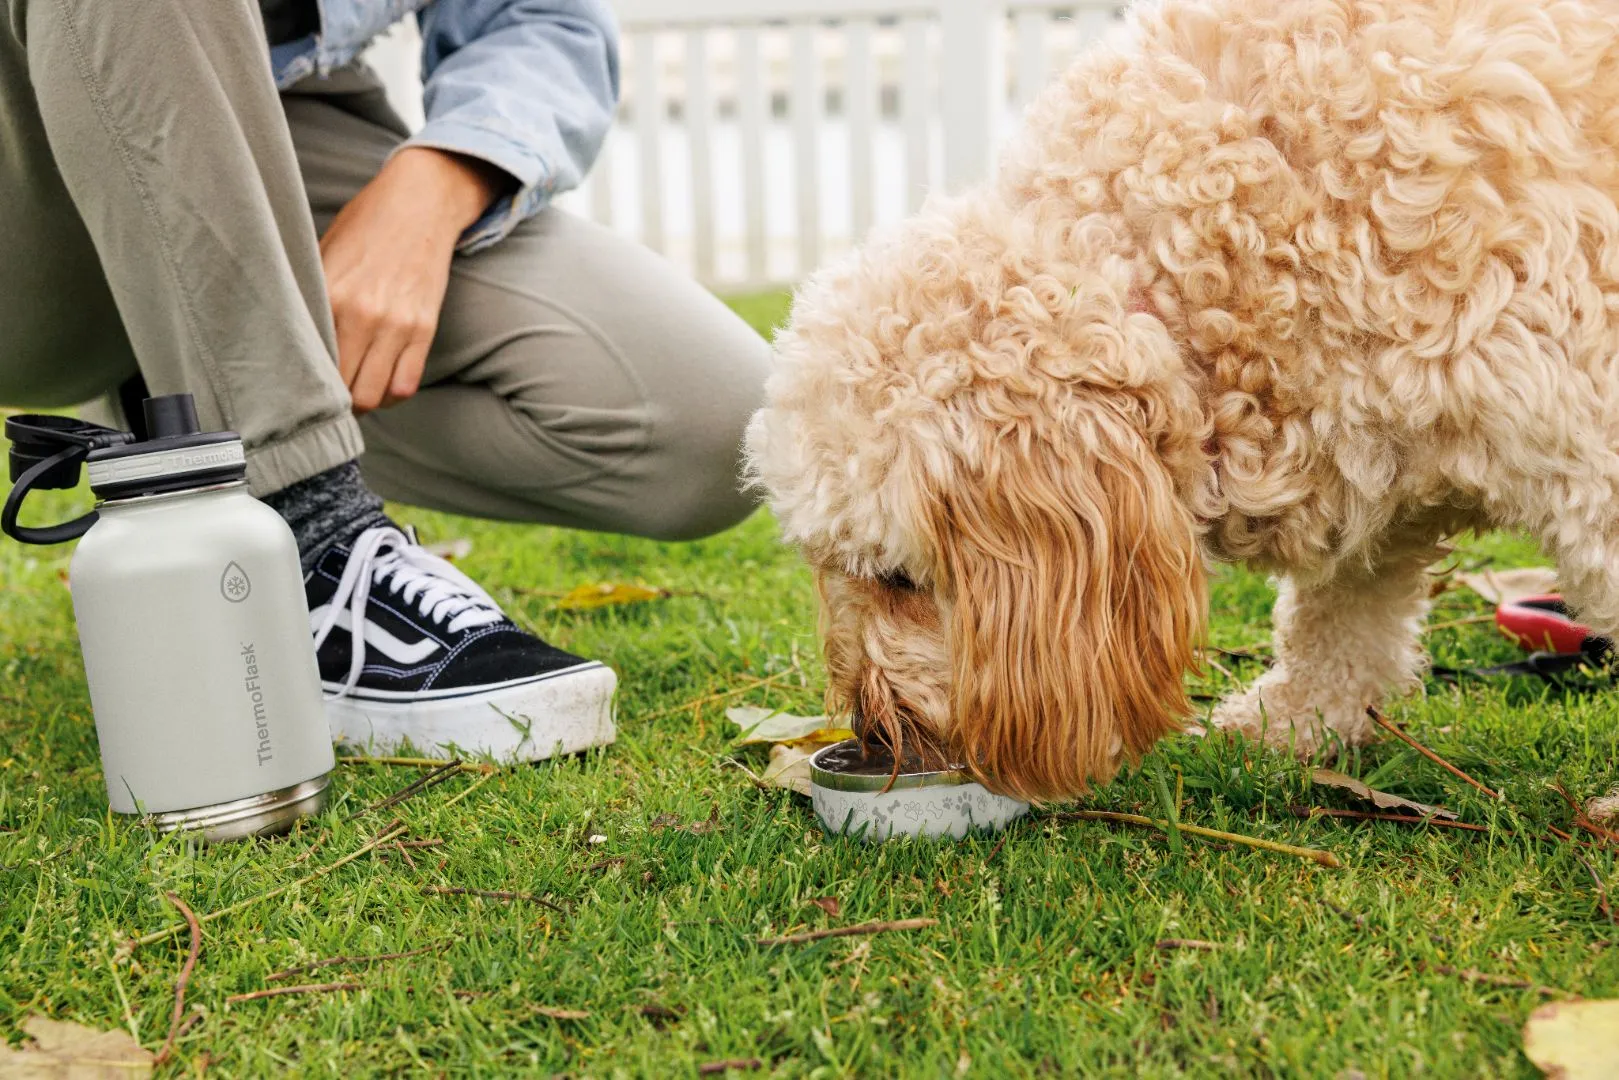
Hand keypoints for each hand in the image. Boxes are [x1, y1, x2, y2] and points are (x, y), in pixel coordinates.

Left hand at [320, 147, 510, 411]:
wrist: (420, 203)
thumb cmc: (366, 226)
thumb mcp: (324, 255)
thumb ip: (312, 299)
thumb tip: (293, 342)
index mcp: (330, 296)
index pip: (312, 364)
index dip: (305, 387)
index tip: (302, 391)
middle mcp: (362, 314)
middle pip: (343, 389)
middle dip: (334, 402)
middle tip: (329, 398)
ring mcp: (397, 324)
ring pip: (375, 394)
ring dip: (364, 402)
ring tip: (355, 393)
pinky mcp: (425, 327)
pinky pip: (407, 383)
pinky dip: (392, 393)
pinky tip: (383, 384)